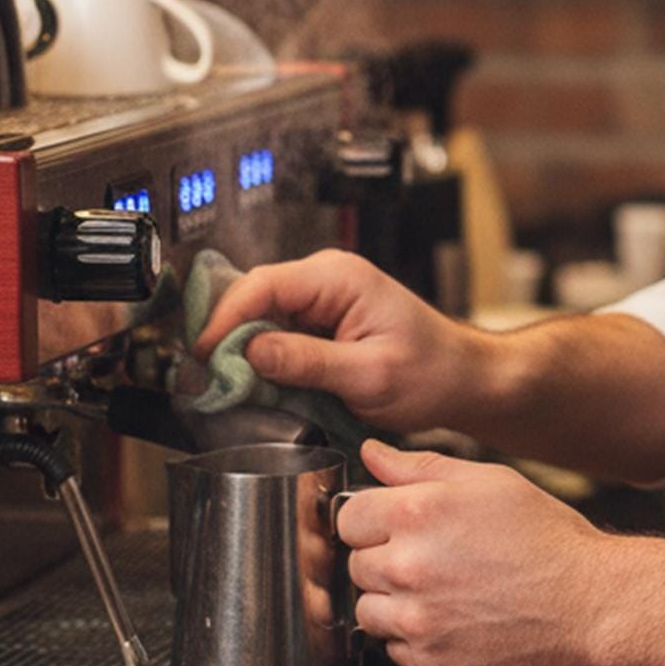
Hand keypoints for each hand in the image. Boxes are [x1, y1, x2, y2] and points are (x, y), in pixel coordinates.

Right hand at [192, 249, 477, 433]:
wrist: (461, 379)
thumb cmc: (431, 372)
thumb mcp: (369, 374)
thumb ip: (308, 362)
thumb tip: (249, 353)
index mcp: (339, 278)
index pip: (262, 285)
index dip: (224, 321)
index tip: (203, 358)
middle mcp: (326, 278)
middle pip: (253, 297)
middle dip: (226, 337)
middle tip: (207, 380)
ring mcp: (321, 298)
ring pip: (260, 317)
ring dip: (241, 351)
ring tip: (227, 387)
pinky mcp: (320, 321)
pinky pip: (276, 333)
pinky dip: (261, 358)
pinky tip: (256, 385)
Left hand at [338, 439, 611, 665]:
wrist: (589, 604)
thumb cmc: (545, 536)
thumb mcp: (487, 482)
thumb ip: (419, 467)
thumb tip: (370, 452)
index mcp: (416, 512)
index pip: (347, 517)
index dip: (370, 519)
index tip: (394, 525)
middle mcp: (406, 567)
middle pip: (354, 564)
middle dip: (384, 559)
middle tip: (433, 557)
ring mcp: (416, 620)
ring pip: (368, 611)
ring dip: (394, 602)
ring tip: (444, 590)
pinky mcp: (429, 663)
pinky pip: (394, 648)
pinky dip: (415, 637)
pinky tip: (455, 619)